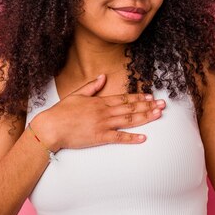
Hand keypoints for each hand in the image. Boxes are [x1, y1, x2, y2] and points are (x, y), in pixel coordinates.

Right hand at [29, 74, 164, 150]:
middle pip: (130, 108)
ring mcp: (103, 124)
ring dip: (145, 117)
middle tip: (162, 105)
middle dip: (148, 106)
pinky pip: (119, 137)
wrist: (51, 127)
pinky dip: (131, 138)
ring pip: (128, 120)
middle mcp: (104, 112)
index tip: (151, 96)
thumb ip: (92, 86)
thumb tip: (103, 76)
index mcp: (100, 101)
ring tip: (157, 115)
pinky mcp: (100, 137)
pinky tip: (143, 137)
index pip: (124, 98)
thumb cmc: (61, 112)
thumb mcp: (77, 94)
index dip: (138, 97)